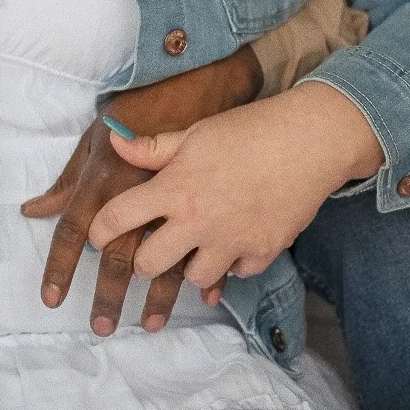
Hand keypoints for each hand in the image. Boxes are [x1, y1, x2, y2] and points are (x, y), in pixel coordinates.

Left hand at [89, 83, 385, 294]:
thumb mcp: (196, 133)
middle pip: (148, 265)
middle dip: (143, 261)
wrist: (311, 140)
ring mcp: (232, 241)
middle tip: (152, 248)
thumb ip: (154, 147)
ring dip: (191, 266)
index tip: (98, 236)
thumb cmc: (249, 129)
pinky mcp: (263, 252)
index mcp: (176, 187)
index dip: (99, 231)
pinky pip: (237, 274)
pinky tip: (235, 243)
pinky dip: (233, 263)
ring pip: (193, 280)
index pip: (118, 218)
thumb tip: (113, 143)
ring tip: (197, 247)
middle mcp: (199, 221)